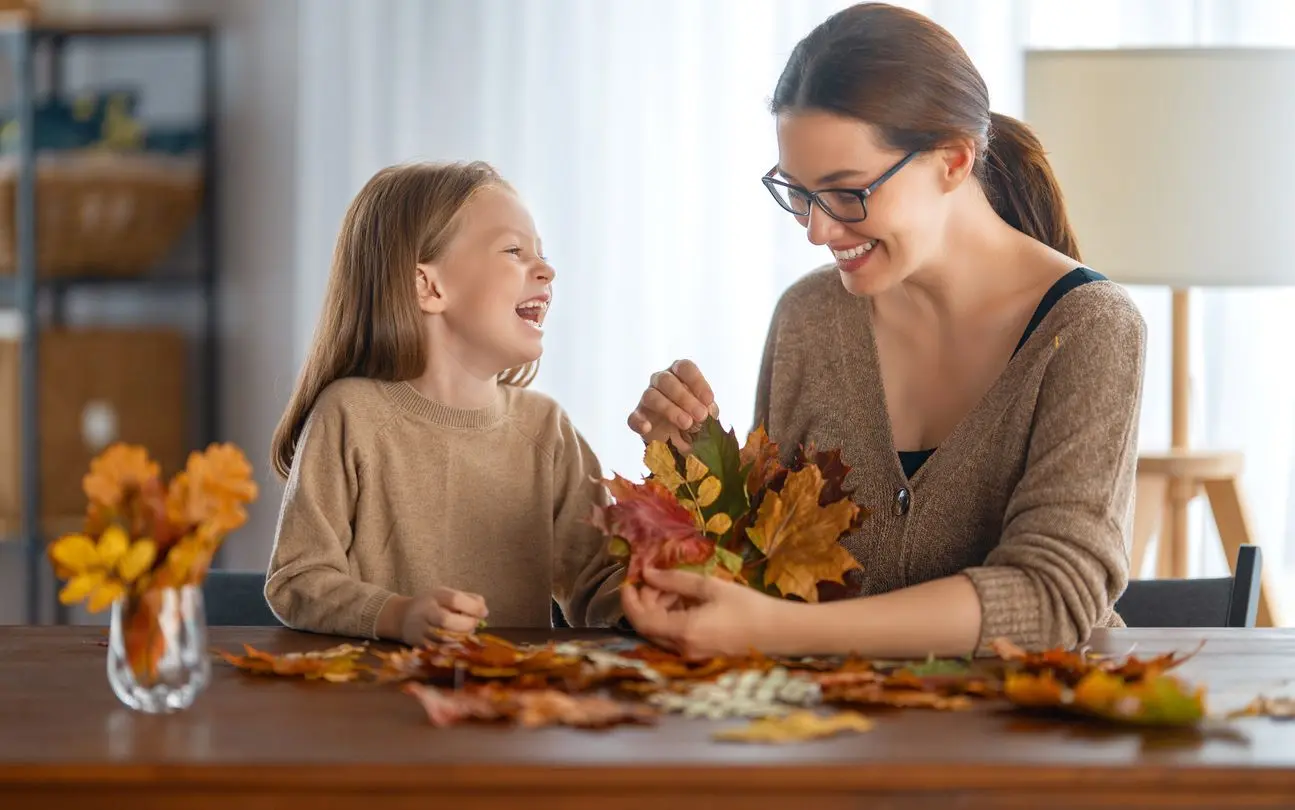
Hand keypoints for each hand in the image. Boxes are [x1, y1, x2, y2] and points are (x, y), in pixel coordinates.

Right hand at [395, 587, 488, 644]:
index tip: (483, 613)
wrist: (403, 617)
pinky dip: (452, 647)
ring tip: (465, 633)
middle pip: (446, 621)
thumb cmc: (433, 605)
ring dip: (461, 638)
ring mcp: (420, 630)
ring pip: (444, 639)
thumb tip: (483, 610)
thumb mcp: (448, 595)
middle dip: (466, 625)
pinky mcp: (419, 644)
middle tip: (474, 624)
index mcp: (435, 596)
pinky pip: (439, 649)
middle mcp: (425, 612)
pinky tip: (457, 643)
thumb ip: (468, 599)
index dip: (472, 607)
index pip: (454, 600)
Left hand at [620, 567, 781, 657]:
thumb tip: (648, 573)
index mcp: (684, 631)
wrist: (778, 633)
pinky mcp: (698, 656)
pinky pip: (674, 639)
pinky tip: (686, 604)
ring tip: (675, 589)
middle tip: (657, 580)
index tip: (628, 581)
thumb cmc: (748, 606)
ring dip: (659, 610)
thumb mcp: (710, 587)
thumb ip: (675, 580)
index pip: (641, 620)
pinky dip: (671, 620)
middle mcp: (682, 649)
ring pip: (660, 633)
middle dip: (646, 602)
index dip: (629, 601)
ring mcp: (690, 656)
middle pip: (647, 627)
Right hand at [627, 359, 720, 452]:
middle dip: (685, 398)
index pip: (685, 367)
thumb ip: (708, 410)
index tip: (709, 400)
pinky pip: (633, 417)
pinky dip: (639, 422)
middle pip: (666, 381)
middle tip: (700, 415)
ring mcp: (647, 398)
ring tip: (686, 423)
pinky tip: (647, 428)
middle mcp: (661, 381)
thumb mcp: (705, 412)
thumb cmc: (694, 417)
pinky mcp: (637, 416)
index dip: (697, 382)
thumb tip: (708, 411)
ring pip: (651, 396)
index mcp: (679, 373)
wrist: (677, 439)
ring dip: (669, 409)